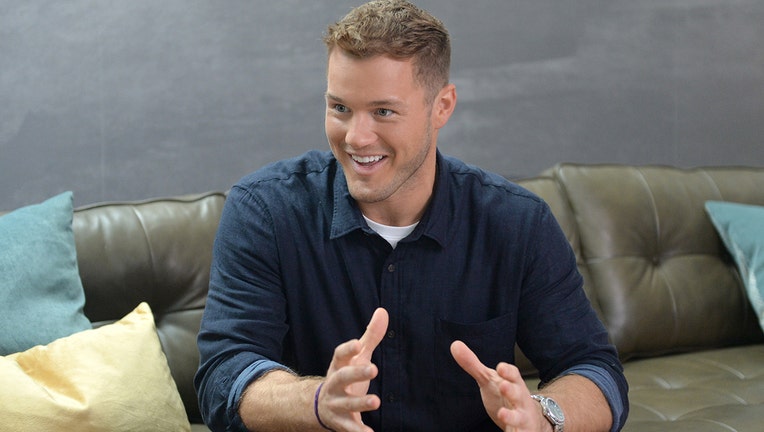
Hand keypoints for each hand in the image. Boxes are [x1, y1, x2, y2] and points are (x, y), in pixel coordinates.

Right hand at [317, 308, 388, 430]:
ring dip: (361, 403)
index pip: (340, 355)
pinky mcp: (342, 423)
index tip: (358, 343)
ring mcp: (336, 404)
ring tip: (377, 401)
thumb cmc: (346, 376)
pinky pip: (350, 429)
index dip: (348, 349)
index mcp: (339, 366)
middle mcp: (334, 385)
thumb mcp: (357, 357)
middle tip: (373, 369)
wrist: (321, 407)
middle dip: (356, 374)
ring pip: (347, 404)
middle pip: (342, 378)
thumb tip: (383, 311)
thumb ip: (371, 336)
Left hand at [450, 340, 545, 431]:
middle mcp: (520, 400)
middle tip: (503, 386)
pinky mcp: (521, 431)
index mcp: (512, 383)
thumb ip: (473, 364)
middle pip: (518, 393)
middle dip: (511, 390)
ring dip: (512, 415)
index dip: (508, 371)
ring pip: (520, 416)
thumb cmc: (505, 396)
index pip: (513, 374)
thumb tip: (454, 345)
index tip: (500, 367)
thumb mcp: (489, 380)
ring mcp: (522, 417)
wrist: (529, 418)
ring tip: (502, 414)